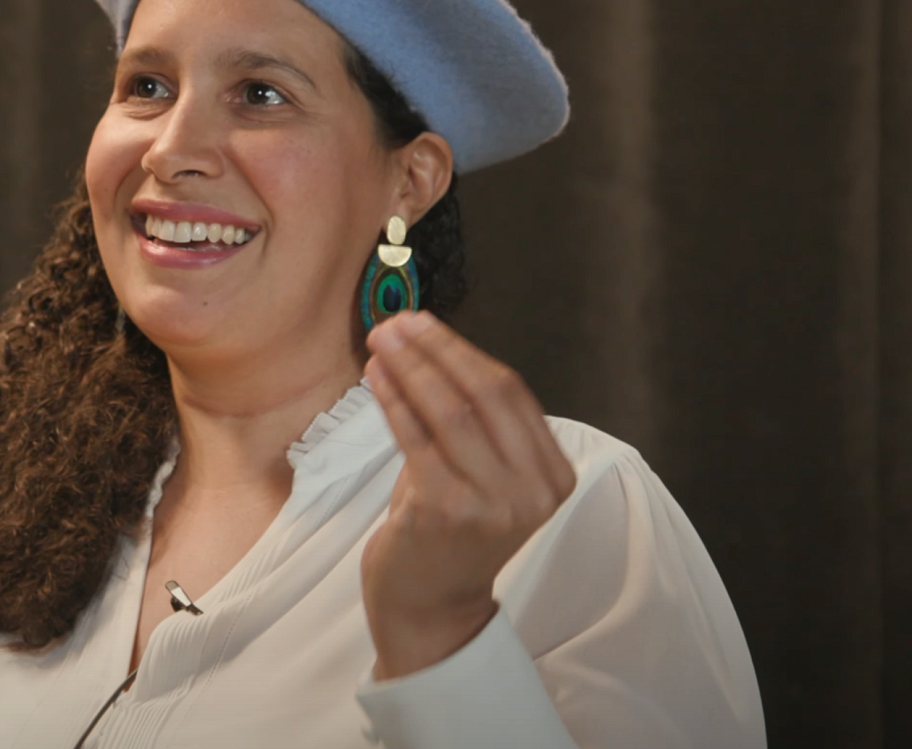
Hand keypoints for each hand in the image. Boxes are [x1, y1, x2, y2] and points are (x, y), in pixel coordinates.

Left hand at [361, 312, 574, 679]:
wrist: (432, 605)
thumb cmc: (450, 531)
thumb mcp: (484, 475)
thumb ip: (476, 421)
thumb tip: (429, 343)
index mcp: (553, 475)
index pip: (511, 392)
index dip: (463, 351)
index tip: (425, 323)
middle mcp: (531, 490)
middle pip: (485, 393)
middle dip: (436, 349)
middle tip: (397, 322)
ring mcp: (491, 502)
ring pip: (449, 410)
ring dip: (409, 367)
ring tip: (380, 341)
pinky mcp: (445, 510)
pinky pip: (415, 438)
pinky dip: (393, 400)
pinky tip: (375, 377)